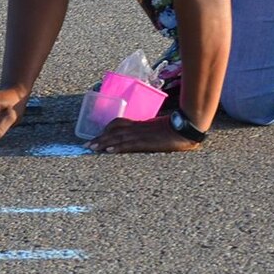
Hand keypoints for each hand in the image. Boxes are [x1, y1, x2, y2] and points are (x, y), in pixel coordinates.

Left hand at [86, 115, 201, 153]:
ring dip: (104, 143)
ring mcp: (142, 134)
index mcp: (141, 124)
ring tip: (92, 148)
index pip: (119, 123)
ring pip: (118, 137)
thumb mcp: (159, 127)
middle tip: (87, 144)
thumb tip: (143, 135)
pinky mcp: (147, 142)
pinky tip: (109, 150)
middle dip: (100, 138)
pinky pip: (129, 144)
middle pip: (114, 131)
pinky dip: (118, 147)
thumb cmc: (177, 127)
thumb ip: (149, 130)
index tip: (97, 135)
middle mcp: (138, 128)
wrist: (186, 127)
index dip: (107, 129)